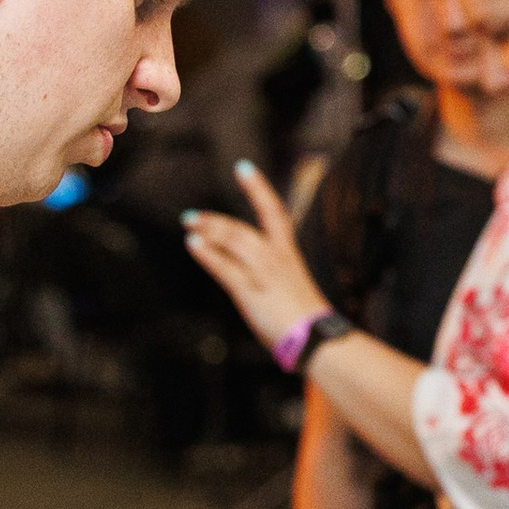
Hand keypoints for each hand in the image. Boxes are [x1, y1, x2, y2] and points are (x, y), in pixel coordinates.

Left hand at [181, 159, 326, 355]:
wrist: (319, 341)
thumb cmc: (307, 324)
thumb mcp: (290, 292)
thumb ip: (272, 279)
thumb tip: (253, 279)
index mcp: (289, 256)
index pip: (274, 212)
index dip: (258, 188)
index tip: (243, 167)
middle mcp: (277, 259)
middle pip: (244, 228)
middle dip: (216, 220)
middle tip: (192, 215)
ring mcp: (264, 275)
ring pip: (234, 241)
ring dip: (209, 229)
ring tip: (189, 224)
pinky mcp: (252, 293)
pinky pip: (226, 268)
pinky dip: (208, 254)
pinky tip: (193, 244)